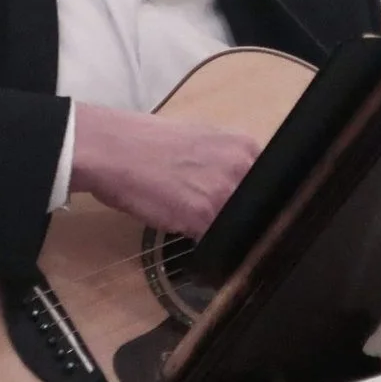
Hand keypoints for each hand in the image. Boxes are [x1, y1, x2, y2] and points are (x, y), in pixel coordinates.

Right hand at [68, 103, 261, 238]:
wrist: (112, 149)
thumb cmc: (145, 142)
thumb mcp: (199, 140)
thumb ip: (225, 162)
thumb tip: (237, 187)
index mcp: (245, 145)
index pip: (268, 186)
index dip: (252, 202)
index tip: (238, 208)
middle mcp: (242, 167)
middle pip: (258, 210)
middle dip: (238, 218)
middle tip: (211, 216)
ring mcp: (225, 193)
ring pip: (236, 228)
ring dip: (220, 231)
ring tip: (191, 219)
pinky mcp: (203, 217)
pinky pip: (213, 241)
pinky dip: (200, 240)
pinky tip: (181, 226)